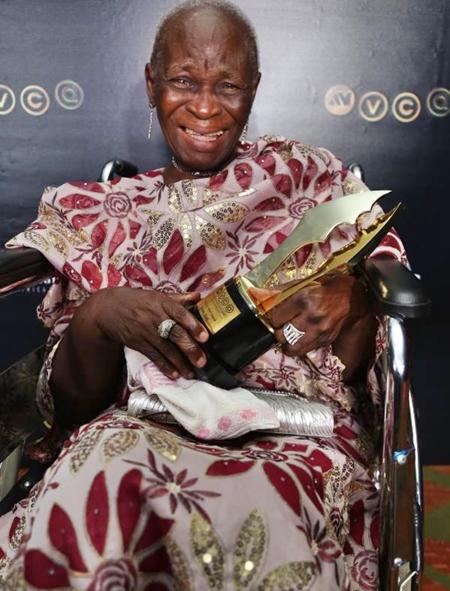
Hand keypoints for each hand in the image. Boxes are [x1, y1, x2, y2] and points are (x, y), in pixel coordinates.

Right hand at [93, 287, 208, 378]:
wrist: (108, 309)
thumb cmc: (138, 301)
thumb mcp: (157, 295)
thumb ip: (178, 298)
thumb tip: (198, 296)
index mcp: (161, 302)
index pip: (179, 313)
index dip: (193, 325)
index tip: (205, 337)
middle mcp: (154, 316)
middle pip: (174, 333)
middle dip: (189, 348)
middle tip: (202, 361)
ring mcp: (145, 331)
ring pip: (165, 348)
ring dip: (179, 363)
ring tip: (191, 373)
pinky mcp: (137, 343)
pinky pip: (153, 356)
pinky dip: (164, 366)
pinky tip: (174, 374)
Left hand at [266, 274, 370, 356]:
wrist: (350, 299)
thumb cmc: (323, 289)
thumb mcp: (304, 284)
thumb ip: (284, 292)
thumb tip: (264, 297)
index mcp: (304, 300)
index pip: (277, 318)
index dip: (274, 320)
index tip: (277, 318)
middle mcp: (311, 317)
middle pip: (283, 335)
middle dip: (278, 333)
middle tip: (281, 329)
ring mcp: (320, 331)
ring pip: (293, 348)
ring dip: (287, 345)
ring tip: (286, 340)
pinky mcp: (325, 340)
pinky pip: (306, 350)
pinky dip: (299, 347)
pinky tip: (298, 341)